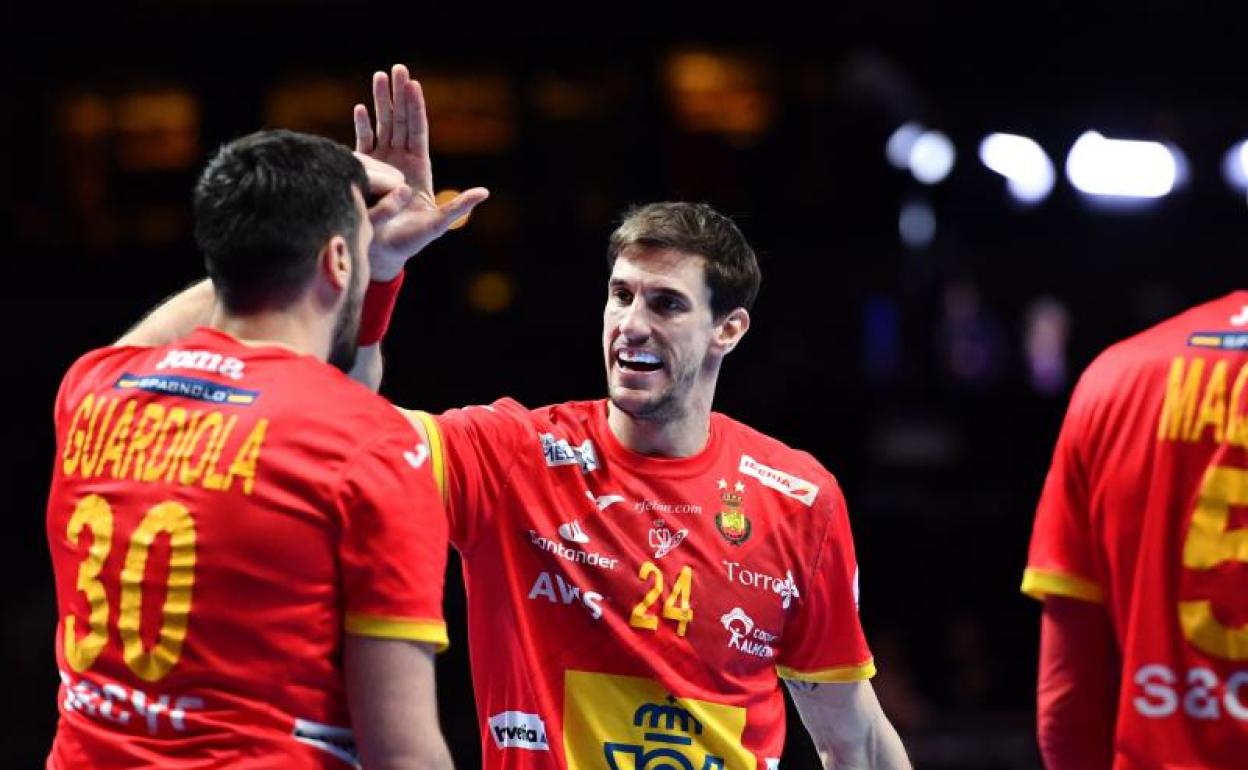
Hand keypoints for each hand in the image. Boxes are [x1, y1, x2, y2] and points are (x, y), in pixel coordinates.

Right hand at [355, 64, 488, 279]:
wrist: (386, 251)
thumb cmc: (414, 240)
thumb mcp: (439, 223)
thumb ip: (459, 207)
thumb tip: (484, 193)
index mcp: (420, 167)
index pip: (418, 131)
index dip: (415, 108)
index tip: (413, 85)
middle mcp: (401, 160)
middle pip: (400, 121)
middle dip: (398, 95)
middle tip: (397, 68)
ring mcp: (383, 163)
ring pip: (382, 126)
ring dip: (380, 102)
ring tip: (379, 76)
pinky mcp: (366, 170)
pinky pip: (363, 143)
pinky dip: (362, 125)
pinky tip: (361, 108)